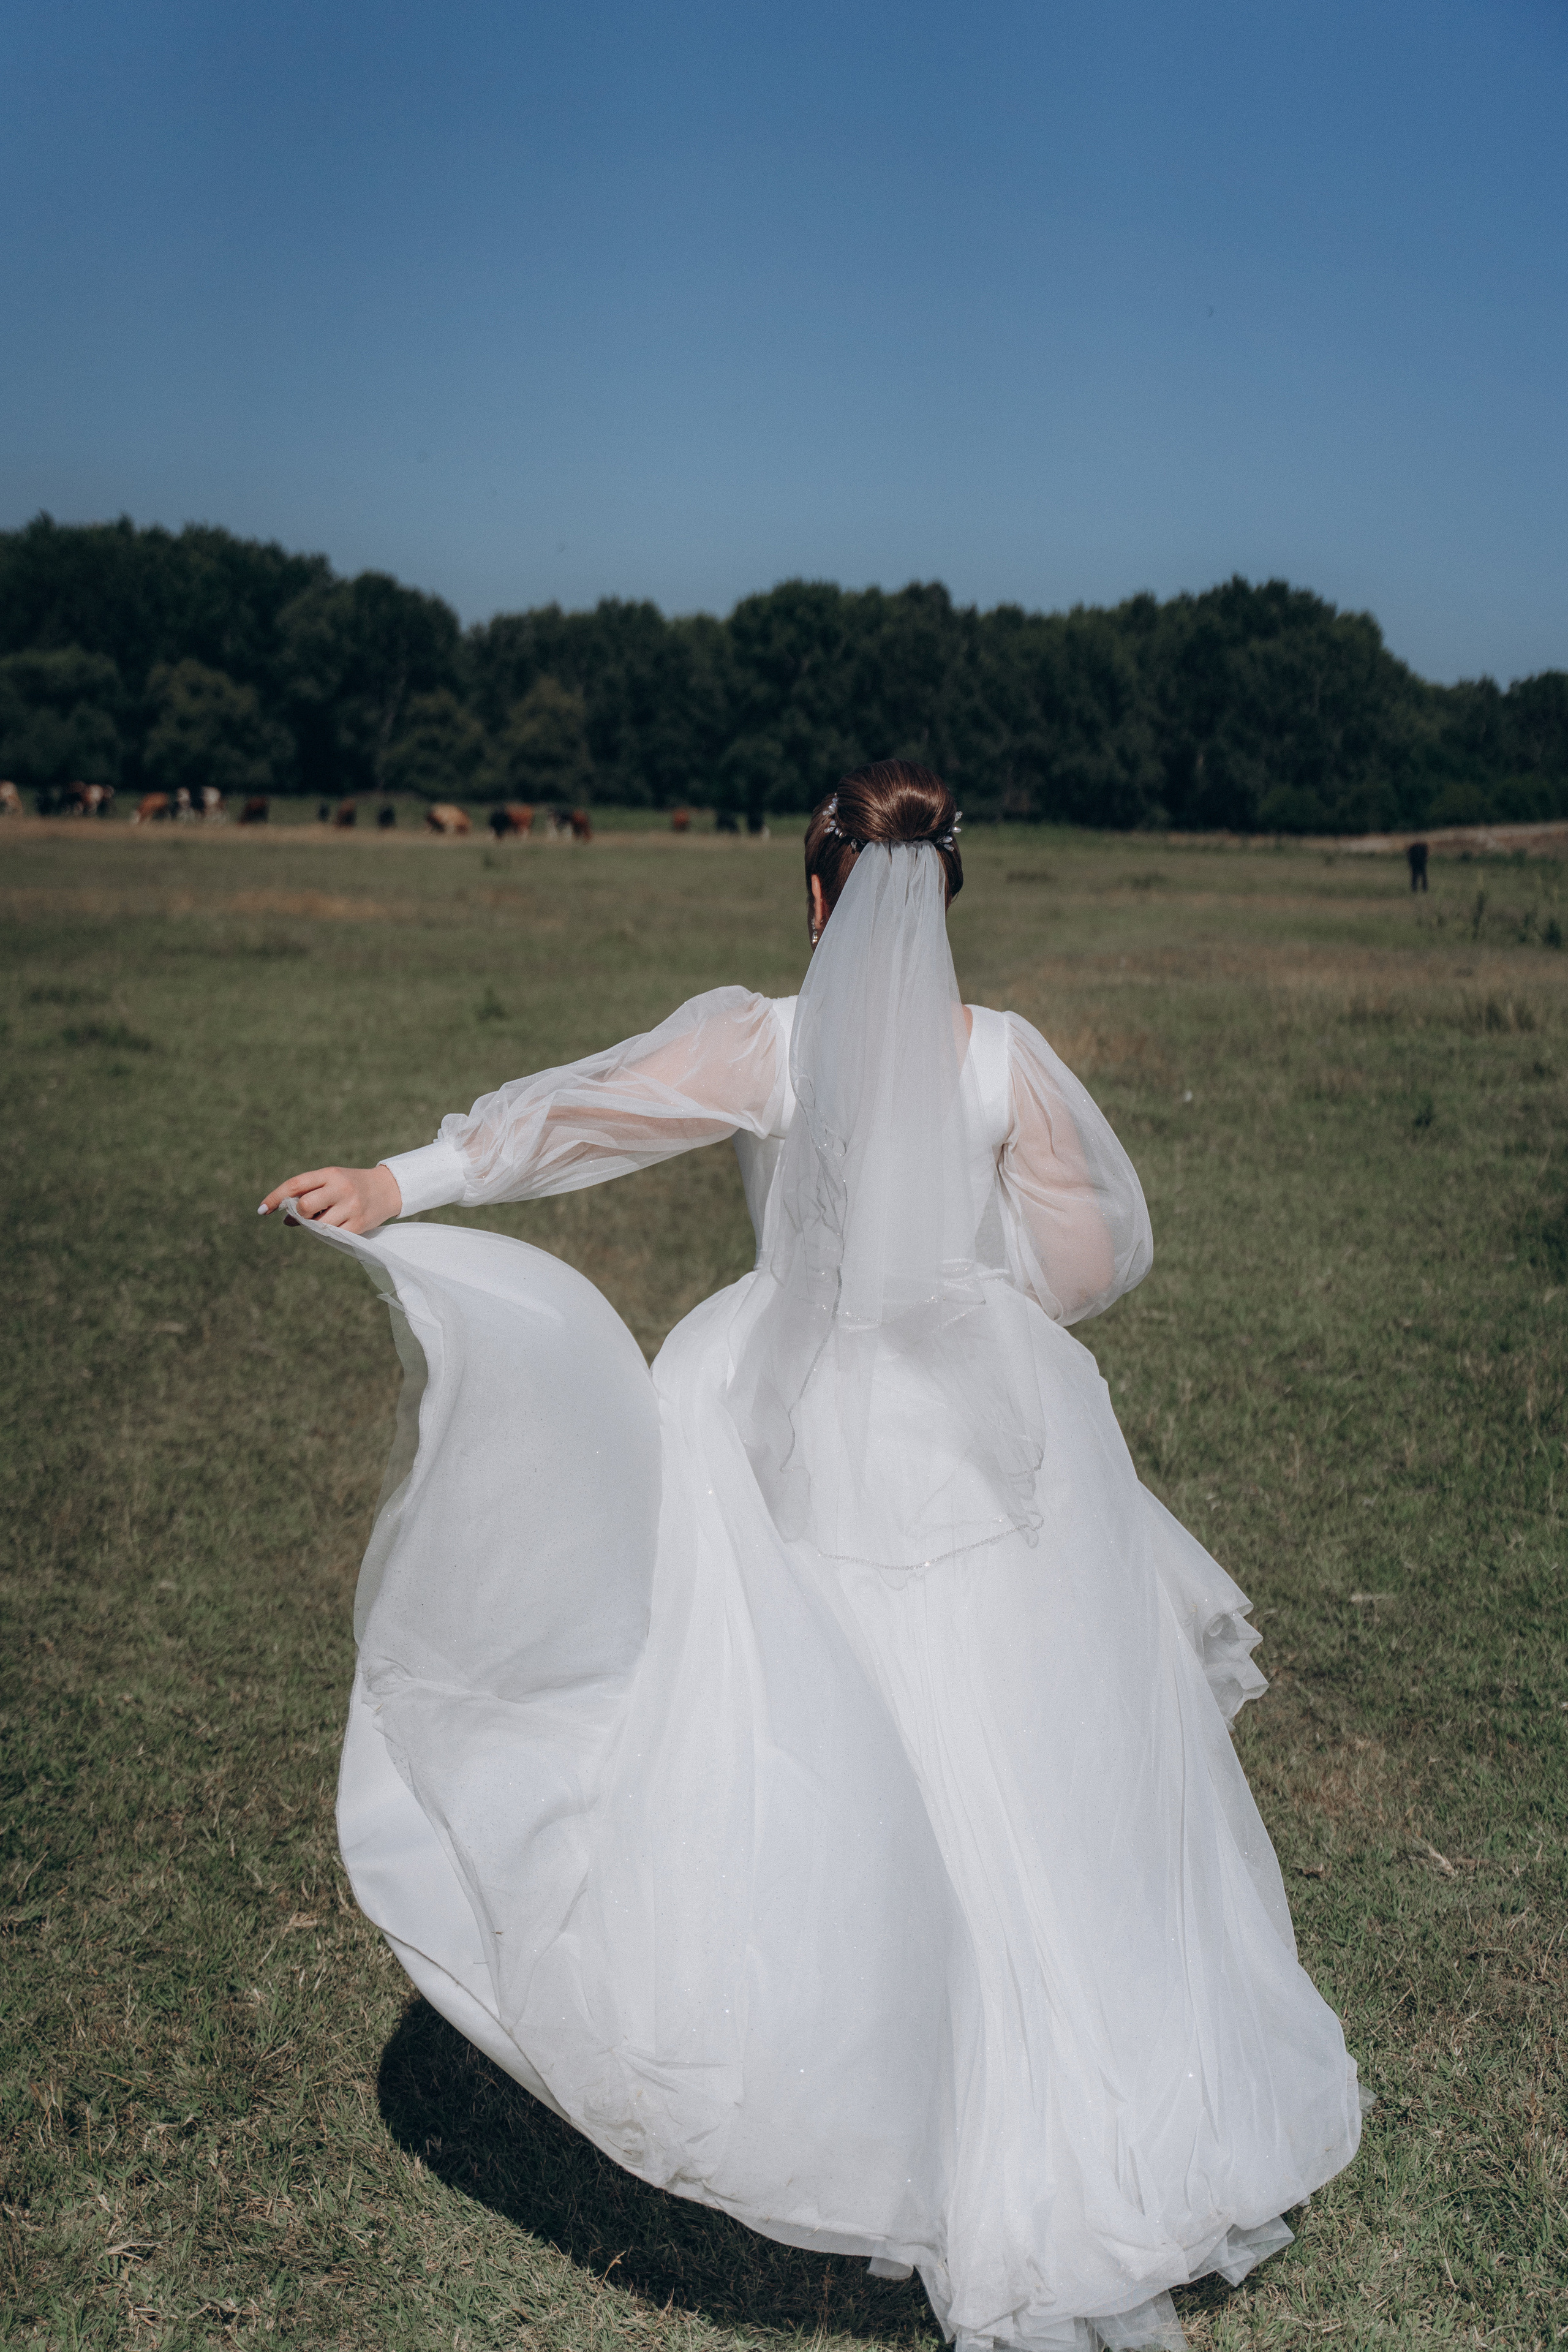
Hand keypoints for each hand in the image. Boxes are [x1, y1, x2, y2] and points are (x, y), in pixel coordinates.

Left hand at [258, 1164, 401, 1231]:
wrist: (388, 1188)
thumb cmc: (351, 1185)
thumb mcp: (330, 1181)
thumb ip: (308, 1194)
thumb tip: (286, 1220)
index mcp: (330, 1173)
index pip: (295, 1184)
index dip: (275, 1197)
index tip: (262, 1210)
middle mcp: (340, 1188)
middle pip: (305, 1206)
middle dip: (299, 1214)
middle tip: (305, 1215)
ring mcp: (351, 1207)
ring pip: (318, 1225)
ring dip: (314, 1226)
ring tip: (324, 1219)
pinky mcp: (360, 1224)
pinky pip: (333, 1236)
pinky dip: (327, 1234)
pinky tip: (334, 1226)